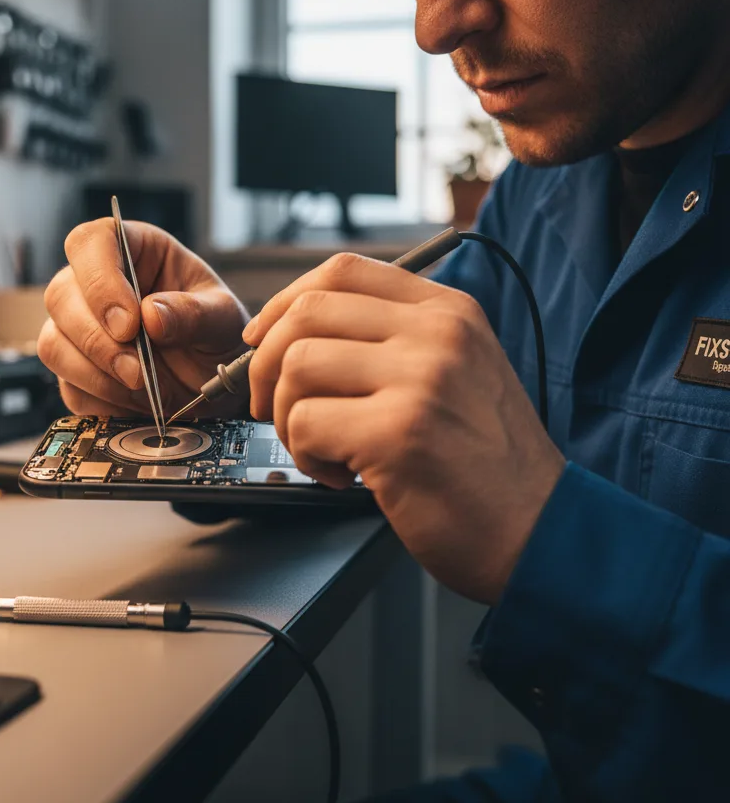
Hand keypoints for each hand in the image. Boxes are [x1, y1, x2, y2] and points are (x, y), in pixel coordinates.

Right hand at [38, 219, 249, 417]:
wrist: (216, 386)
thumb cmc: (218, 335)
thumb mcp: (222, 318)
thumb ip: (193, 313)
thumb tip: (150, 315)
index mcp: (134, 251)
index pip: (91, 243)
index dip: (100, 281)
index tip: (129, 323)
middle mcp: (96, 285)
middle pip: (60, 296)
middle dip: (97, 340)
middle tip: (138, 370)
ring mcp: (79, 328)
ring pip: (53, 344)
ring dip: (96, 374)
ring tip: (143, 388)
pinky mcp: (76, 371)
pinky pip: (68, 387)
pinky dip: (102, 401)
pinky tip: (137, 401)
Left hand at [243, 252, 565, 604]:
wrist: (540, 531)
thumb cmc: (487, 462)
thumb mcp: (457, 371)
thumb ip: (390, 339)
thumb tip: (291, 332)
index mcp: (448, 311)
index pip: (341, 271)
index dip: (285, 302)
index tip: (262, 338)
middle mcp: (437, 333)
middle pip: (306, 313)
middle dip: (265, 363)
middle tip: (272, 406)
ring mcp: (421, 378)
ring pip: (297, 366)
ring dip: (287, 417)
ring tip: (323, 449)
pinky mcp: (400, 432)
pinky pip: (306, 422)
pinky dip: (306, 455)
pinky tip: (341, 475)